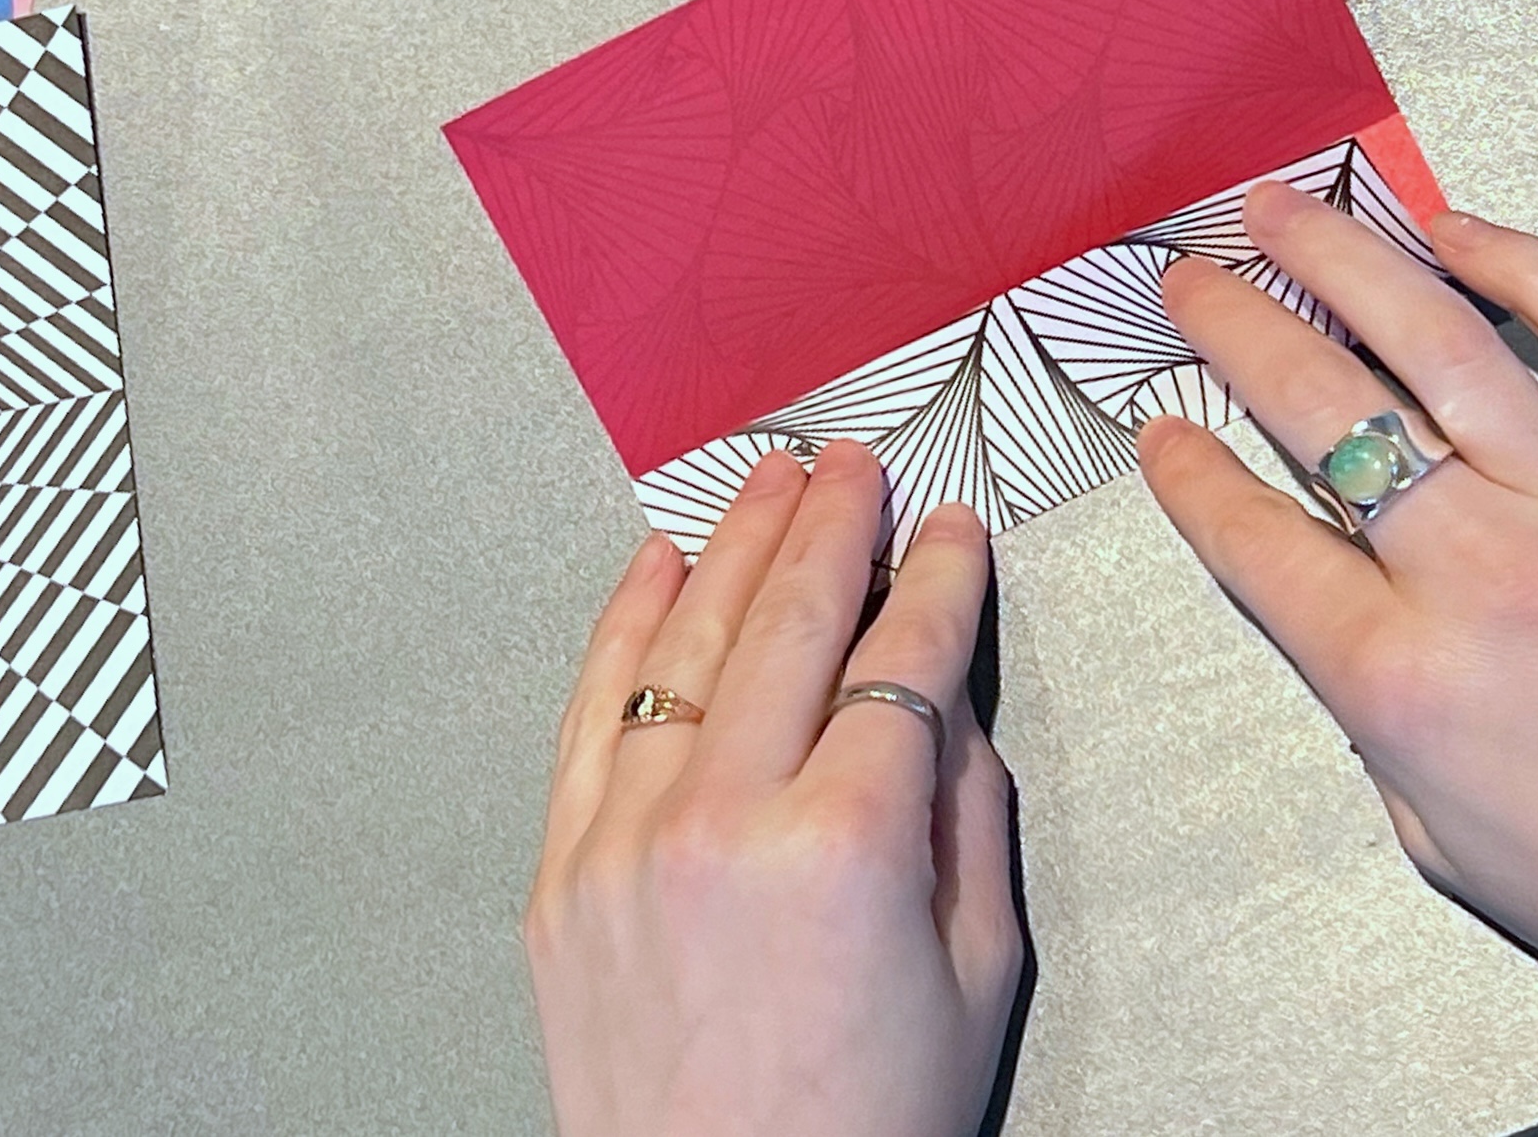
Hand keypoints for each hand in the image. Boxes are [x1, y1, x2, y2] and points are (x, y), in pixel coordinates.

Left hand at [525, 442, 1024, 1136]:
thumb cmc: (855, 1128)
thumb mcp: (974, 977)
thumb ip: (966, 818)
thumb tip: (943, 702)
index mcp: (843, 849)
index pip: (901, 664)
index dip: (936, 583)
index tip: (950, 535)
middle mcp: (723, 824)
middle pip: (789, 623)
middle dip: (834, 524)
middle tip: (859, 467)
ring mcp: (626, 840)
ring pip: (685, 644)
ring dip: (736, 544)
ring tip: (771, 481)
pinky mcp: (563, 868)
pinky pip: (592, 709)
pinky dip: (625, 623)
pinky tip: (659, 565)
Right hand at [1141, 185, 1537, 1106]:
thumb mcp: (1438, 835)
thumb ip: (1367, 703)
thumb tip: (1330, 600)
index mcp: (1401, 680)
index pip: (1246, 532)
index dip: (1185, 468)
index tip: (1162, 430)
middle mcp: (1482, 573)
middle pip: (1312, 402)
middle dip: (1226, 324)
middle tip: (1190, 283)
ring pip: (1432, 335)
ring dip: (1333, 256)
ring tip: (1279, 211)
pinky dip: (1520, 264)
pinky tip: (1459, 233)